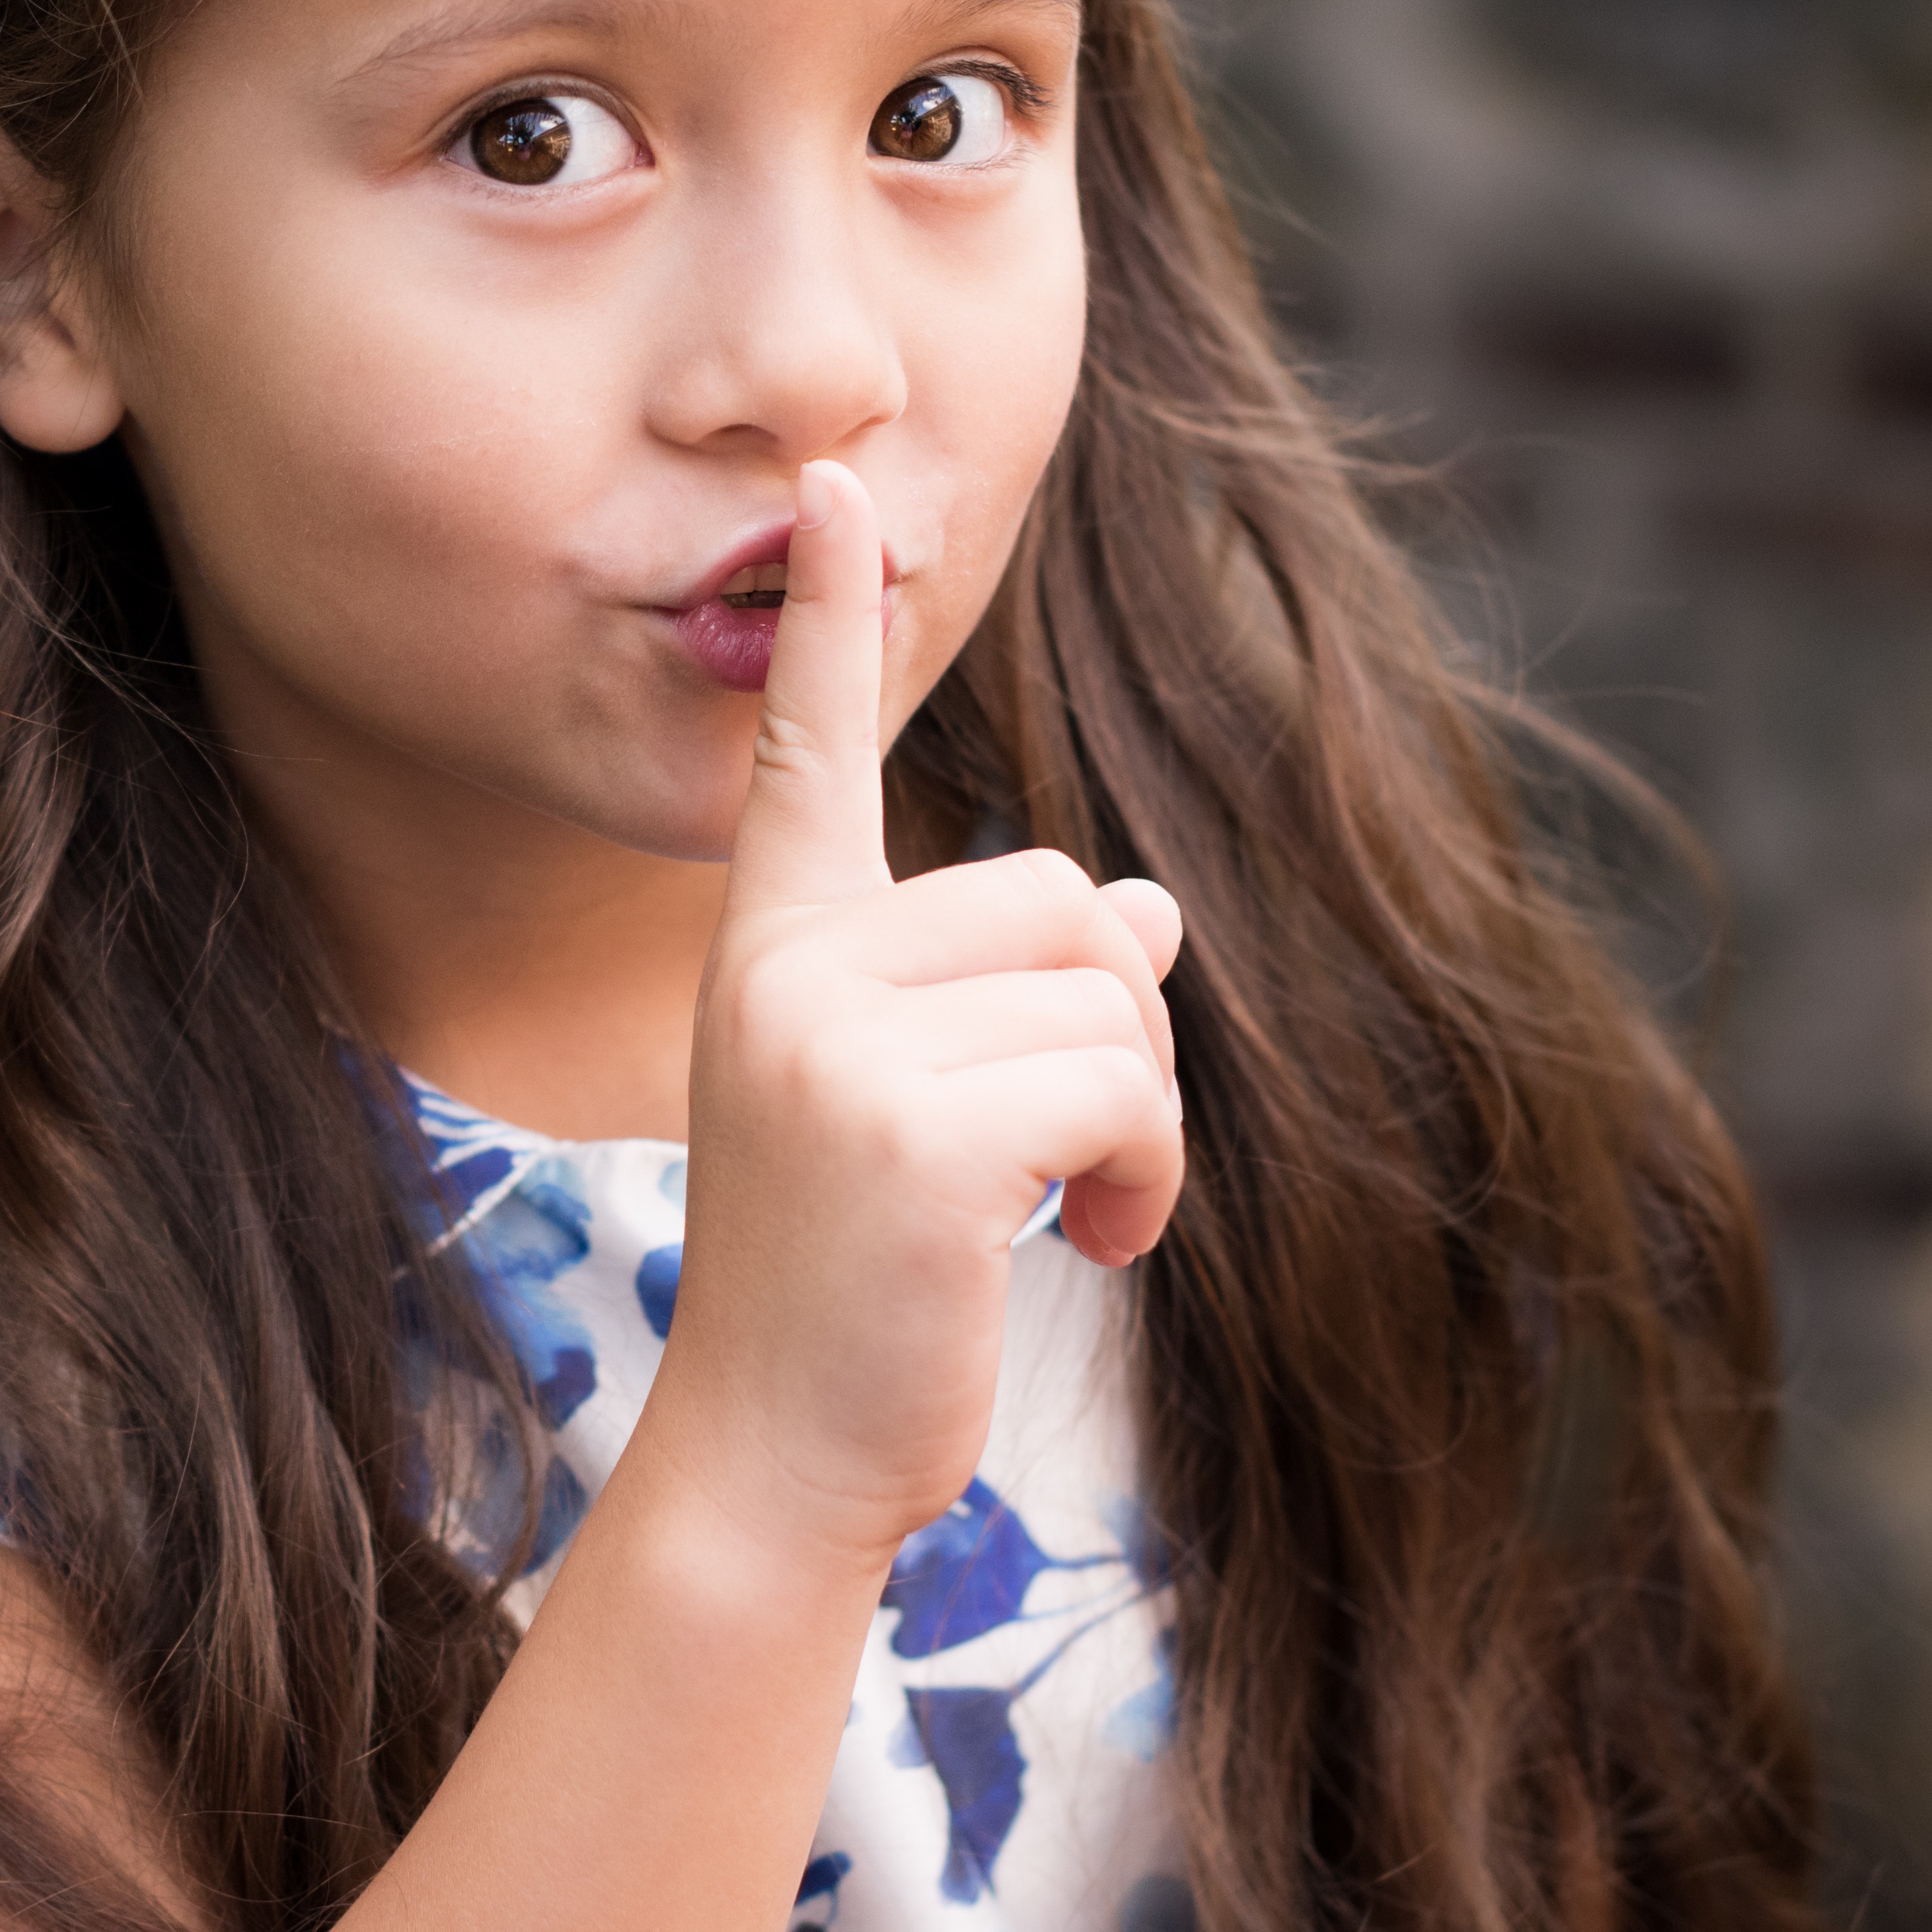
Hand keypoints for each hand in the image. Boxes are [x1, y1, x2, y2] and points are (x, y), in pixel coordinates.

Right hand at [635, 459, 1188, 1575]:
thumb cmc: (856, 1283)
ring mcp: (838, 1040)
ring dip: (1138, 1119)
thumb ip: (1014, 994)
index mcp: (778, 944)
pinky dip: (1142, 1171)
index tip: (838, 481)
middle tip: (1057, 1160)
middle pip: (1064, 899)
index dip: (825, 612)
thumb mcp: (926, 1107)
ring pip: (1111, 994)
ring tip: (1065, 1214)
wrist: (778, 1451)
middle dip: (1111, 1029)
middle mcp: (791, 965)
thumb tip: (1153, 914)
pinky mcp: (912, 1128)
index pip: (806, 750)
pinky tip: (1085, 1247)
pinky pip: (1118, 1083)